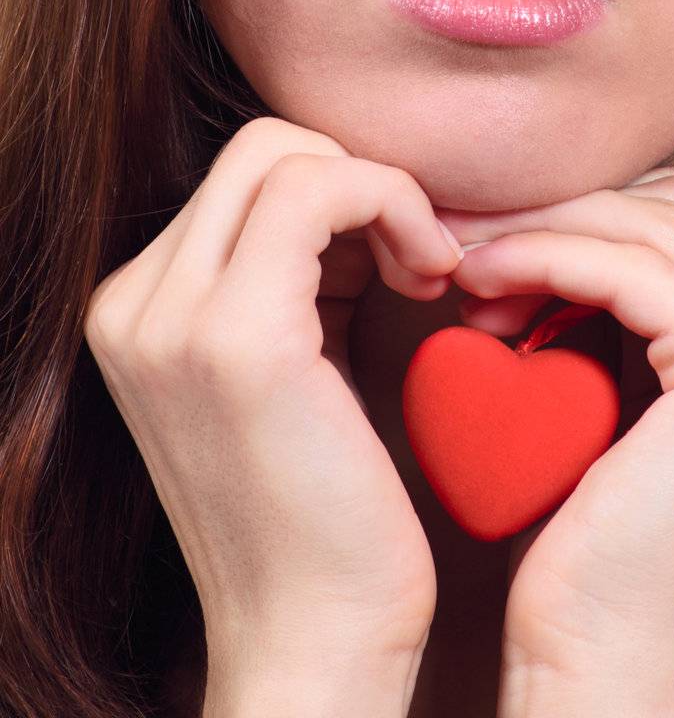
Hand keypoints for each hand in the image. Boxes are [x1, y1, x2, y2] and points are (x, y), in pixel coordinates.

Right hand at [82, 116, 462, 705]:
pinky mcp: (235, 338)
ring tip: (427, 272)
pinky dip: (392, 204)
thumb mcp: (296, 362)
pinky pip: (319, 189)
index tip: (404, 257)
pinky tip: (430, 274)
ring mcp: (168, 319)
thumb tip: (359, 186)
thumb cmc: (328, 508)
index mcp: (137, 310)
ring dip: (381, 191)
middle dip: (357, 177)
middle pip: (260, 145)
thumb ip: (304, 273)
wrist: (315, 640)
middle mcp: (131, 305)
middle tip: (419, 257)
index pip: (244, 173)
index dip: (342, 190)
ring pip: (285, 153)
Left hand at [438, 164, 673, 714]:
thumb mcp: (621, 393)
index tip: (504, 235)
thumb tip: (570, 214)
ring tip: (470, 269)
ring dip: (548, 228)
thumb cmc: (589, 537)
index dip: (601, 210)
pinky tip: (484, 283)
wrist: (600, 662)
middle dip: (571, 207)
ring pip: (658, 225)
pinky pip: (633, 270)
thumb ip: (629, 311)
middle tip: (474, 240)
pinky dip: (548, 257)